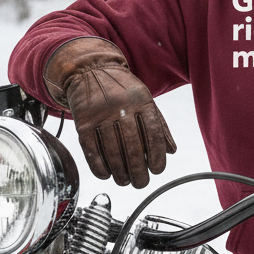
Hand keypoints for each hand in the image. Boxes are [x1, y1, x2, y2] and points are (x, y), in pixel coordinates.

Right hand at [44, 37, 175, 188]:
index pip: (153, 133)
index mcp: (141, 100)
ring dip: (120, 173)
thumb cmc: (122, 89)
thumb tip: (171, 151)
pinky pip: (91, 150)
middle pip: (132, 147)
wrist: (90, 70)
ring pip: (112, 152)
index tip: (158, 170)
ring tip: (125, 182)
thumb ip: (159, 124)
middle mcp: (121, 107)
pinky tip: (106, 174)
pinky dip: (99, 167)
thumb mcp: (145, 99)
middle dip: (138, 171)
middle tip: (141, 183)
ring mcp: (100, 114)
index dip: (156, 155)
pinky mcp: (82, 122)